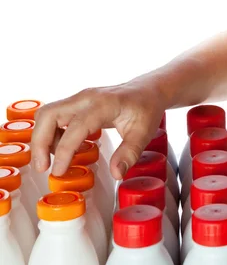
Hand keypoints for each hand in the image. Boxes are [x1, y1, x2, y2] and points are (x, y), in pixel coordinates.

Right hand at [31, 82, 165, 179]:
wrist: (148, 91)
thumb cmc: (146, 108)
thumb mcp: (143, 133)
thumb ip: (129, 154)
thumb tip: (116, 174)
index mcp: (102, 104)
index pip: (75, 128)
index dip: (64, 152)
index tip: (59, 171)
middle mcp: (85, 98)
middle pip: (48, 115)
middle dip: (40, 143)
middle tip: (42, 167)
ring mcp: (79, 99)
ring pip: (47, 114)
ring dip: (44, 138)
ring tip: (53, 161)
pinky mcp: (77, 103)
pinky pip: (55, 116)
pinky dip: (53, 133)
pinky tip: (67, 149)